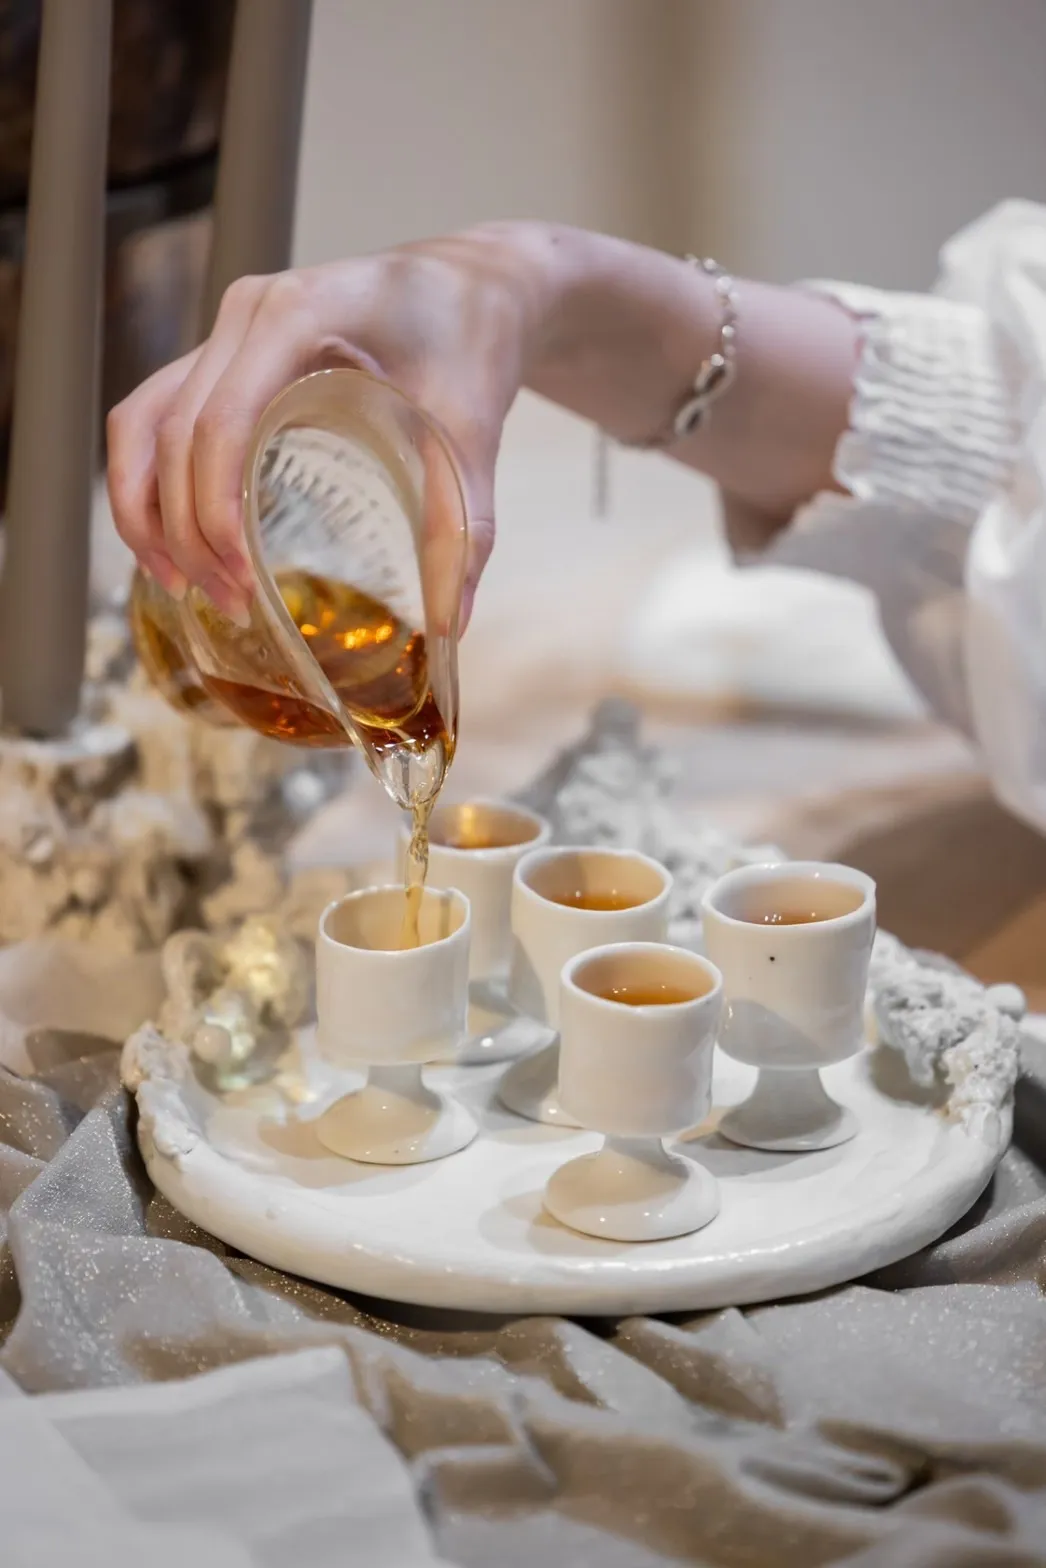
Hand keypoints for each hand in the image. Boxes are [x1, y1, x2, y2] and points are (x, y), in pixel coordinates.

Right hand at [106, 223, 562, 627]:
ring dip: (146, 507)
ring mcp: (230, 331)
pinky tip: (178, 543)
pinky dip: (151, 479)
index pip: (222, 420)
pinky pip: (159, 414)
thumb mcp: (474, 428)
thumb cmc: (471, 338)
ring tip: (181, 584)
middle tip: (227, 601)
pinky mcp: (229, 355)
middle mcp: (247, 315)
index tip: (239, 575)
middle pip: (172, 430)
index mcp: (299, 315)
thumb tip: (454, 620)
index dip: (215, 506)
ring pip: (143, 420)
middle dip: (186, 527)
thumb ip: (465, 522)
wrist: (473, 283)